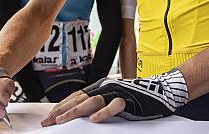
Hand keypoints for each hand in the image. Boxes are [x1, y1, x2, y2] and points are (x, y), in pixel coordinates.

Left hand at [41, 69, 188, 125]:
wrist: (161, 90)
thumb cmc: (136, 99)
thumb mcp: (112, 102)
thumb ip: (98, 105)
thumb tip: (81, 116)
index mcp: (99, 87)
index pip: (75, 97)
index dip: (60, 107)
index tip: (47, 119)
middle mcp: (105, 87)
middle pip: (79, 99)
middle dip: (62, 111)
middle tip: (49, 122)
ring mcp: (117, 92)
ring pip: (92, 101)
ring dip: (76, 111)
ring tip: (63, 120)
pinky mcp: (130, 98)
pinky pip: (115, 105)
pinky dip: (104, 112)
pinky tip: (94, 120)